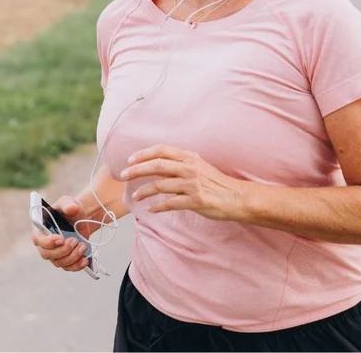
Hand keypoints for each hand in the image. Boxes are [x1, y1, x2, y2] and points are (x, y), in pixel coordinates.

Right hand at [30, 195, 92, 272]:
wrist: (81, 218)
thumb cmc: (70, 209)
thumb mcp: (68, 202)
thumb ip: (68, 204)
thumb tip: (71, 208)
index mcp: (40, 229)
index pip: (38, 239)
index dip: (47, 242)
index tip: (61, 239)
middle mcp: (44, 244)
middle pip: (47, 254)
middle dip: (63, 250)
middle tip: (75, 241)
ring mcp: (54, 254)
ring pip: (59, 263)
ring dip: (72, 257)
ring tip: (83, 246)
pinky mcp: (65, 260)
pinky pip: (68, 267)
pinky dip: (77, 265)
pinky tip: (85, 260)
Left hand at [121, 145, 245, 220]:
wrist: (236, 197)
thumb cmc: (218, 183)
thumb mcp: (200, 166)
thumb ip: (182, 164)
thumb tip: (162, 163)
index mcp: (190, 158)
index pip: (162, 150)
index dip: (144, 154)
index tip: (130, 159)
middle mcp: (189, 168)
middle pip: (157, 166)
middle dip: (137, 170)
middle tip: (123, 175)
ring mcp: (192, 184)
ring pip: (160, 185)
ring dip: (144, 191)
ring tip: (135, 196)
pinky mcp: (195, 200)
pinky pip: (170, 203)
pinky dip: (157, 206)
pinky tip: (151, 209)